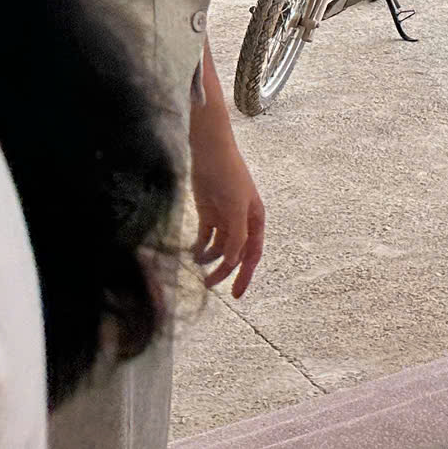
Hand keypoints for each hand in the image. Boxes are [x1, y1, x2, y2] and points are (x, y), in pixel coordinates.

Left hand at [189, 138, 266, 297]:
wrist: (210, 153)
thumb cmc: (229, 176)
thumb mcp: (236, 207)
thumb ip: (237, 235)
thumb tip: (234, 262)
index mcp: (255, 220)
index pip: (252, 254)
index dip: (245, 275)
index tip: (236, 295)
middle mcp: (242, 221)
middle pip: (235, 254)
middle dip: (224, 271)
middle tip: (208, 285)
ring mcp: (225, 217)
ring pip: (219, 247)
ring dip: (210, 259)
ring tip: (197, 268)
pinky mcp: (208, 213)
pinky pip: (205, 237)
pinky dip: (200, 247)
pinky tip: (192, 254)